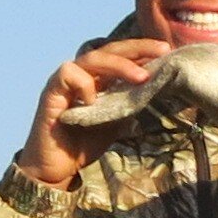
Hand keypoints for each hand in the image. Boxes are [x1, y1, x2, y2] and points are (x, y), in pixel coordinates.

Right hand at [17, 35, 170, 186]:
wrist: (57, 169)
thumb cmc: (83, 145)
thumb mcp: (116, 123)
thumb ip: (129, 106)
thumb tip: (154, 92)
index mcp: (97, 79)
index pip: (120, 56)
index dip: (141, 51)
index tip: (166, 51)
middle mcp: (81, 74)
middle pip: (108, 50)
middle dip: (137, 48)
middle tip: (161, 50)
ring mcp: (65, 81)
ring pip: (92, 58)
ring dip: (119, 64)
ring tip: (142, 77)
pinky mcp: (51, 92)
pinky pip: (68, 74)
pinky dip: (84, 83)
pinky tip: (94, 100)